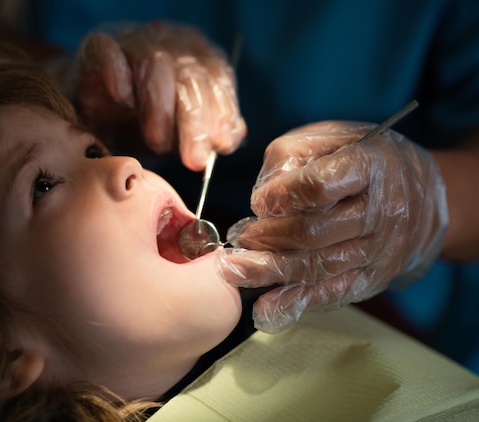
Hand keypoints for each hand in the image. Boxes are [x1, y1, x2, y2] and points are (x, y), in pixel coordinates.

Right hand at [58, 21, 246, 170]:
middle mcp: (171, 42)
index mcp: (198, 57)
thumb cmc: (140, 118)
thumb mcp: (178, 130)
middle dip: (194, 122)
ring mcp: (134, 40)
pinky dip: (118, 73)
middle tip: (194, 160)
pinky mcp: (100, 44)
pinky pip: (111, 52)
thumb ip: (207, 131)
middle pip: (190, 76)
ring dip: (159, 106)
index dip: (223, 111)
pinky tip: (122, 98)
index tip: (221, 145)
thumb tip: (233, 136)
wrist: (90, 105)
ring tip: (157, 143)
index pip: (218, 78)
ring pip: (155, 64)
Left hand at [217, 121, 447, 332]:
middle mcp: (380, 212)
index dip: (282, 196)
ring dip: (271, 271)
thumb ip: (289, 157)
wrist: (421, 196)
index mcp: (369, 165)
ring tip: (234, 271)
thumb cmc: (362, 159)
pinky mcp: (373, 278)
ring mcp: (379, 250)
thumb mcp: (329, 137)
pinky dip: (295, 304)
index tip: (258, 203)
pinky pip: (331, 294)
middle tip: (239, 238)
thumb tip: (262, 200)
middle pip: (313, 233)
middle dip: (268, 238)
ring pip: (317, 266)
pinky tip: (266, 310)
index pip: (319, 186)